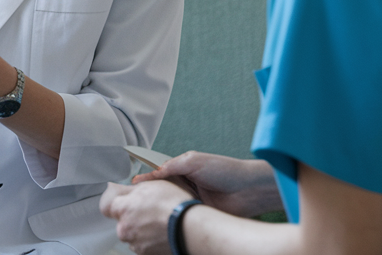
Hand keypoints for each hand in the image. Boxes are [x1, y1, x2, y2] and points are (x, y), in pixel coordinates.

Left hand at [100, 179, 193, 254]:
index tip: (125, 204)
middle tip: (150, 213)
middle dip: (132, 218)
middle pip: (122, 223)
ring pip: (133, 236)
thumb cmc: (173, 204)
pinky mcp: (146, 254)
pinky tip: (162, 234)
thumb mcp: (151, 185)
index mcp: (123, 209)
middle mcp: (124, 228)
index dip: (118, 204)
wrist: (190, 227)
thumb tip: (119, 189)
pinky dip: (150, 242)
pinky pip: (144, 246)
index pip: (108, 207)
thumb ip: (131, 190)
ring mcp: (135, 243)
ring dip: (141, 231)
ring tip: (159, 225)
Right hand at [132, 151, 280, 217]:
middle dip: (149, 194)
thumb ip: (172, 165)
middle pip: (162, 190)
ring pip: (170, 204)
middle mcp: (186, 185)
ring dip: (160, 207)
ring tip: (145, 210)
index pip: (159, 174)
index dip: (146, 179)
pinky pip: (181, 216)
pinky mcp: (198, 214)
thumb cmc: (226, 170)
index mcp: (183, 169)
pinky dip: (173, 218)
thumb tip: (154, 171)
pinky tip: (164, 220)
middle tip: (135, 200)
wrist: (249, 190)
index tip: (132, 185)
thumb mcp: (194, 161)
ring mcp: (191, 201)